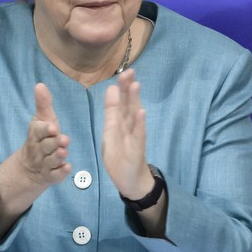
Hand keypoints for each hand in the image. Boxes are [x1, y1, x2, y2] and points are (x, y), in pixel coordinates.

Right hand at [0, 83, 70, 234]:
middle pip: (45, 146)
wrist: (29, 167)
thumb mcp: (41, 120)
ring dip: (57, 156)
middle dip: (54, 143)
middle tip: (63, 139)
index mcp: (36, 134)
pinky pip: (54, 176)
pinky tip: (68, 168)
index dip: (45, 130)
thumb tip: (40, 84)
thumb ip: (43, 104)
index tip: (53, 127)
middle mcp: (38, 149)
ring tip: (64, 152)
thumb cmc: (41, 138)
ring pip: (50, 161)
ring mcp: (44, 164)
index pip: (38, 131)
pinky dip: (60, 173)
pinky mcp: (50, 176)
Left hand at [102, 69, 153, 198]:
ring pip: (134, 116)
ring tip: (135, 85)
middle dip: (128, 89)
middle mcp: (129, 126)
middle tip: (129, 71)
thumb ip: (112, 114)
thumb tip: (111, 91)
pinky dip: (140, 124)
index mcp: (120, 123)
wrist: (131, 180)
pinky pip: (139, 135)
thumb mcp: (110, 135)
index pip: (120, 102)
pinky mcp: (137, 148)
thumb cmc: (120, 157)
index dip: (121, 88)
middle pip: (128, 105)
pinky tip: (141, 113)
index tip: (123, 73)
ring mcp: (134, 136)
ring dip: (135, 101)